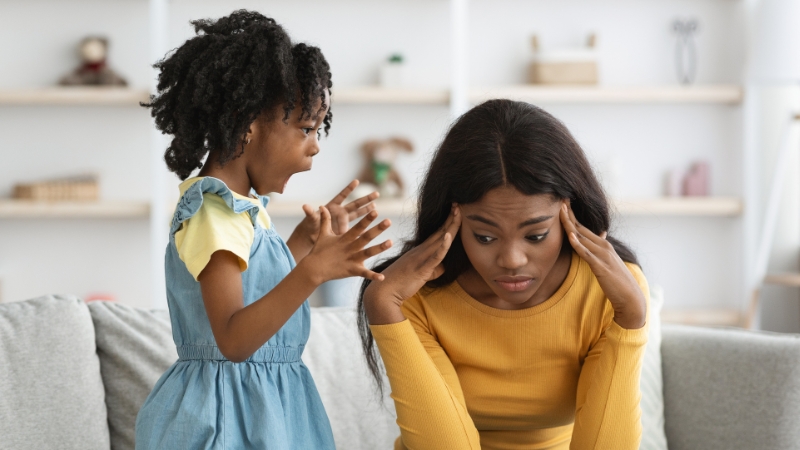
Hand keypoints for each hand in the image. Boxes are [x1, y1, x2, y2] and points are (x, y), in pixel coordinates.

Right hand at [301, 206, 392, 285]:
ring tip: (391, 242)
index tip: (376, 212)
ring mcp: (351, 259)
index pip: (357, 227)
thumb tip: (322, 206)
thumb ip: (325, 220)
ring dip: (379, 248)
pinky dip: (373, 276)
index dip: (366, 219)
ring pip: (368, 253)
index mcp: (344, 239)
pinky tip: (383, 277)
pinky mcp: (352, 271)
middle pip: (365, 237)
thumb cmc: (319, 251)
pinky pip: (364, 273)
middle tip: (389, 221)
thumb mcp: (323, 234)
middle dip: (377, 229)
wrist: (313, 269)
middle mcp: (350, 248)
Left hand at [302, 179, 378, 235]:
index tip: (356, 181)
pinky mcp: (345, 230)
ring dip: (367, 211)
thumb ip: (310, 213)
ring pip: (358, 214)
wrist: (311, 235)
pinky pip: (356, 228)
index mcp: (332, 207)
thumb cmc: (310, 225)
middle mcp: (340, 212)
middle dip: (366, 199)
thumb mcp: (311, 219)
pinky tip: (372, 228)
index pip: (342, 196)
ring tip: (376, 206)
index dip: (349, 189)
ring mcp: (344, 221)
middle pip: (355, 204)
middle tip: (377, 193)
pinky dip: (363, 228)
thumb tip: (305, 206)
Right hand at [364, 205, 461, 324]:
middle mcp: (421, 250)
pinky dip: (443, 246)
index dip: (447, 222)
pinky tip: (449, 236)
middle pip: (440, 232)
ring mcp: (421, 258)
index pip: (437, 233)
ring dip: (450, 226)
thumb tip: (443, 267)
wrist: (383, 292)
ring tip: (458, 212)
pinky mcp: (421, 268)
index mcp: (420, 251)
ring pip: (439, 240)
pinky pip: (435, 256)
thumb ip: (432, 269)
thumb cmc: (400, 284)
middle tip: (459, 204)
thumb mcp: (420, 274)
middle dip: (451, 218)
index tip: (456, 211)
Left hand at [560, 203, 645, 328]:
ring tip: (561, 212)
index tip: (563, 204)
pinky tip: (571, 236)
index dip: (572, 215)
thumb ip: (602, 247)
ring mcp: (603, 256)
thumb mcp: (609, 260)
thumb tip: (602, 234)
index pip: (583, 227)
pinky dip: (578, 244)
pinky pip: (587, 254)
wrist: (630, 297)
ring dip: (570, 224)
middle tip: (559, 200)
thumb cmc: (617, 280)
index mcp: (603, 244)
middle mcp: (603, 246)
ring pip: (582, 237)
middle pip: (581, 228)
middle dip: (569, 214)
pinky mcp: (601, 267)